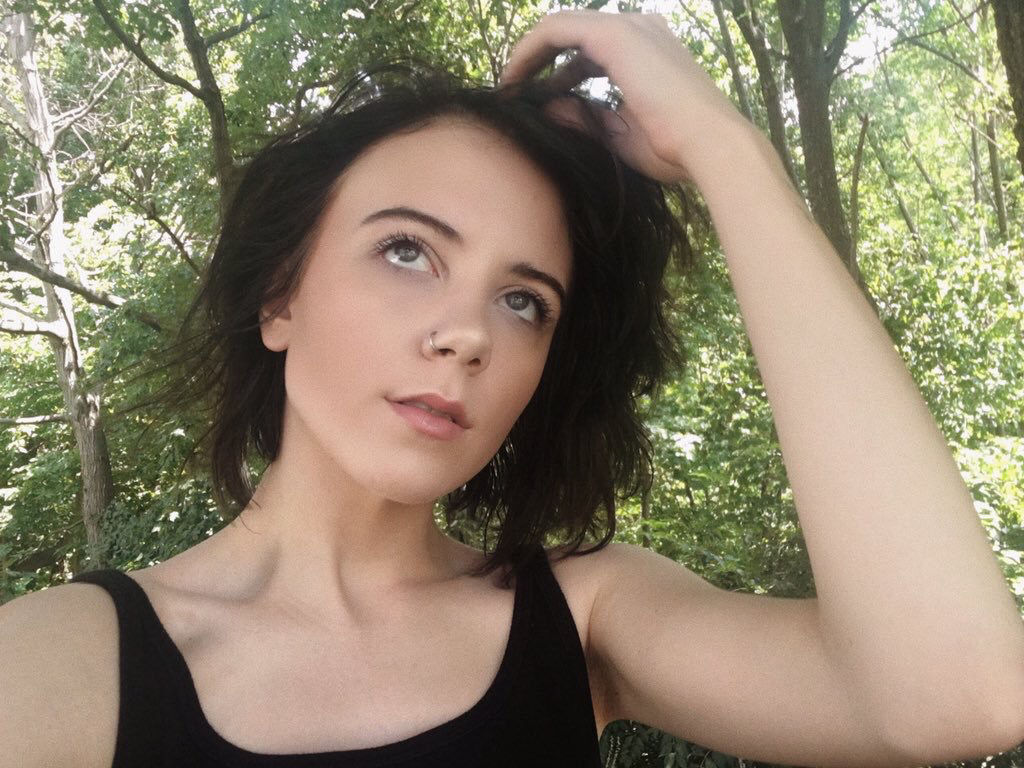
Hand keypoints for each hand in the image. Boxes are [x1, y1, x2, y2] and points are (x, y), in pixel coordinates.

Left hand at [498, 10, 748, 185]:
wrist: (709, 145)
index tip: (534, 98)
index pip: (591, 51)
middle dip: (539, 60)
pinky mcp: (614, 35)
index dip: (558, 72)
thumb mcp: (620, 134)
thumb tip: (549, 110)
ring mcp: (628, 27)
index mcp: (648, 51)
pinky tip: (513, 79)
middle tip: (514, 91)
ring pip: (560, 27)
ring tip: (509, 88)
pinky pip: (555, 29)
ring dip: (530, 55)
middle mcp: (640, 29)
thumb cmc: (675, 149)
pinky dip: (530, 50)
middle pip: (573, 34)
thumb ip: (585, 119)